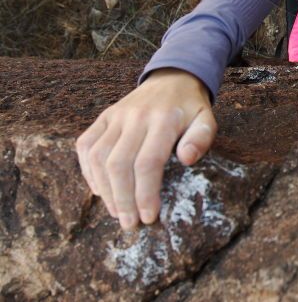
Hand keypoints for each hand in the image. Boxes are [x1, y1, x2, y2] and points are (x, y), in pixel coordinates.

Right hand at [75, 67, 217, 230]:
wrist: (172, 79)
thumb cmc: (191, 109)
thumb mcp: (207, 120)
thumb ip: (202, 139)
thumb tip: (188, 159)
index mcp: (164, 119)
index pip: (148, 162)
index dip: (145, 193)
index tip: (149, 217)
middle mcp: (136, 116)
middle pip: (120, 164)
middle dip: (123, 199)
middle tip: (130, 223)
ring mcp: (116, 115)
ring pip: (99, 157)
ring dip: (105, 190)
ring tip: (116, 212)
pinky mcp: (103, 117)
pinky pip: (86, 145)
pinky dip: (87, 171)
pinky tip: (99, 190)